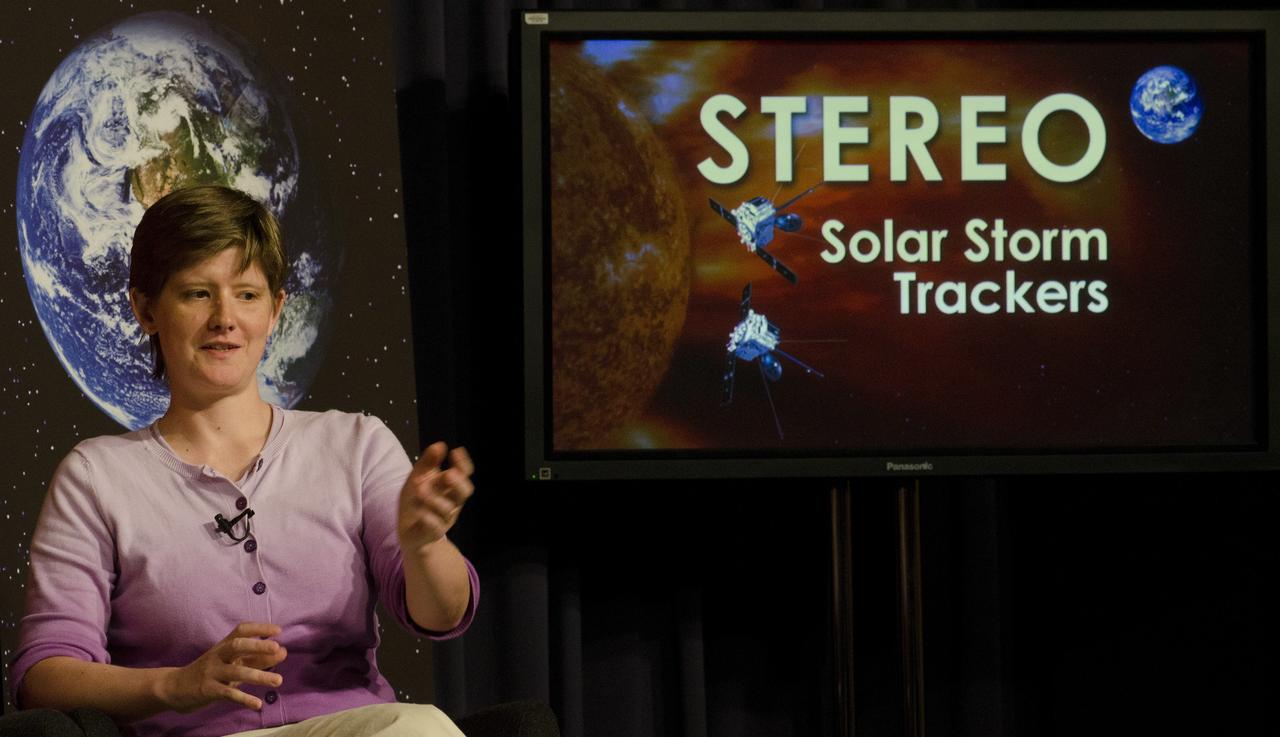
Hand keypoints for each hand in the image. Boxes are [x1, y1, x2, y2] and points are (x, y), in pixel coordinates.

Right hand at [161, 622, 287, 712]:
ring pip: (236, 671)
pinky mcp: (207, 690)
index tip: (278, 630)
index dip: (259, 628)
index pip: (241, 630)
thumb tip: (283, 651)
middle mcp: (217, 655)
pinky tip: (257, 704)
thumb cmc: (210, 672)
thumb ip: (256, 658)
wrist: (174, 687)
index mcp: (224, 645)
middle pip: (237, 645)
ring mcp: (211, 672)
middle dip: (257, 646)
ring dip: (259, 676)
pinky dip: (243, 698)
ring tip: (278, 680)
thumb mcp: (232, 663)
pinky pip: (227, 693)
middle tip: (277, 649)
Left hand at [398, 442, 473, 555]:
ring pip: (446, 509)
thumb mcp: (419, 478)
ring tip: (420, 488)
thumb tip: (439, 445)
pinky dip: (429, 518)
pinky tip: (421, 511)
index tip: (456, 452)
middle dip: (458, 483)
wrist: (409, 532)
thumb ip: (428, 463)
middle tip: (448, 474)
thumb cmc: (417, 501)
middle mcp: (452, 502)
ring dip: (434, 498)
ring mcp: (444, 519)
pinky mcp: (432, 533)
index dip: (463, 464)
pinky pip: (435, 527)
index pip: (464, 474)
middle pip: (464, 492)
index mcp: (451, 487)